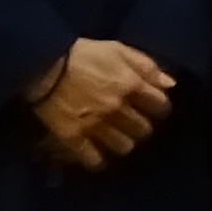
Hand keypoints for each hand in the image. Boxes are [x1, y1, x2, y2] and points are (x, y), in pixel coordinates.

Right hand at [24, 38, 172, 168]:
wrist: (41, 64)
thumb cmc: (82, 53)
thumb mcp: (118, 49)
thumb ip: (146, 66)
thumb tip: (170, 84)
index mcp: (130, 84)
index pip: (161, 106)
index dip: (160, 109)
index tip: (154, 109)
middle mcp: (117, 108)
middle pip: (143, 129)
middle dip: (141, 127)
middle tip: (133, 124)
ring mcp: (96, 125)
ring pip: (124, 146)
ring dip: (123, 143)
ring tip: (116, 138)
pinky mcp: (73, 137)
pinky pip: (93, 159)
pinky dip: (98, 160)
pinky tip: (97, 155)